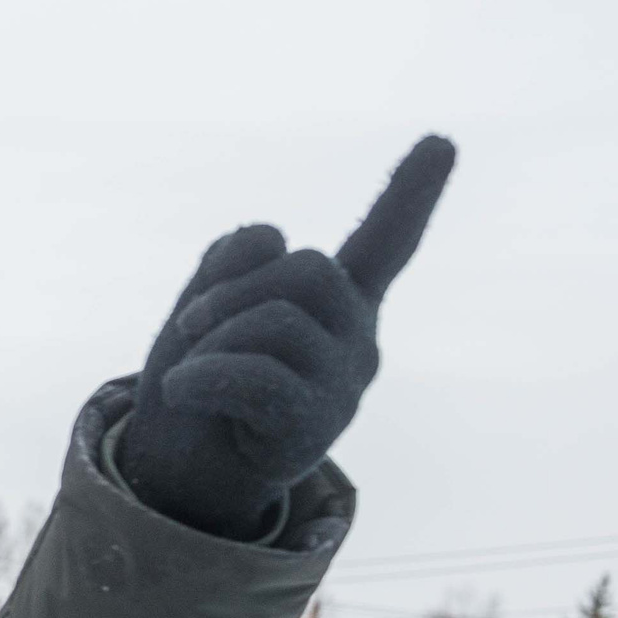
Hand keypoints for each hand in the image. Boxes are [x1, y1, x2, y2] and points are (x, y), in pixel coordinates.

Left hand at [116, 136, 455, 538]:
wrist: (176, 475)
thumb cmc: (197, 384)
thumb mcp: (203, 307)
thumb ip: (233, 262)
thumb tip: (270, 235)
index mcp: (336, 303)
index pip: (383, 244)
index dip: (409, 195)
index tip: (442, 142)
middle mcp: (356, 340)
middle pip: (306, 270)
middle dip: (230, 290)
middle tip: (194, 330)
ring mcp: (342, 387)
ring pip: (276, 320)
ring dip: (211, 338)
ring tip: (193, 370)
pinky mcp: (313, 428)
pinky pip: (253, 374)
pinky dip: (201, 374)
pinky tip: (183, 391)